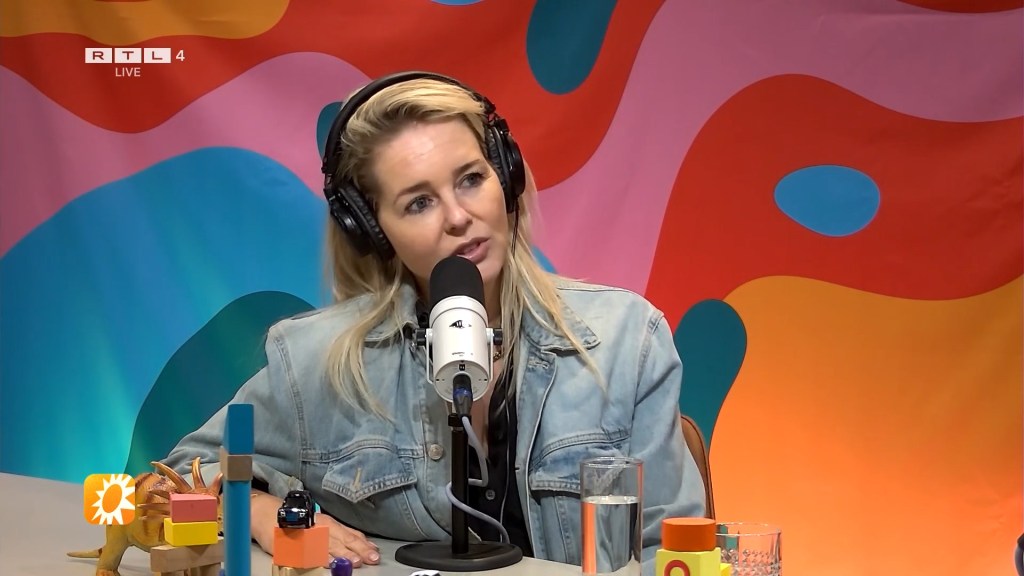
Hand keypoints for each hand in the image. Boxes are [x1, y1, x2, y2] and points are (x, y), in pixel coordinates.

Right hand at [249, 491, 379, 568]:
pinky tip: (327, 562)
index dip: (364, 544)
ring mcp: (308, 537)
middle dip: (358, 550)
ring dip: (342, 554)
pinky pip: (309, 552)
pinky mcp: (295, 544)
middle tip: (370, 558)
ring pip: (329, 546)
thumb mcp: (322, 525)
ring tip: (354, 561)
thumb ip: (340, 534)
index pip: (350, 535)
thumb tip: (362, 543)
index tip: (375, 552)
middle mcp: (322, 528)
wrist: (269, 515)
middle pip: (343, 540)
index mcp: (329, 524)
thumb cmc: (297, 521)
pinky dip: (319, 557)